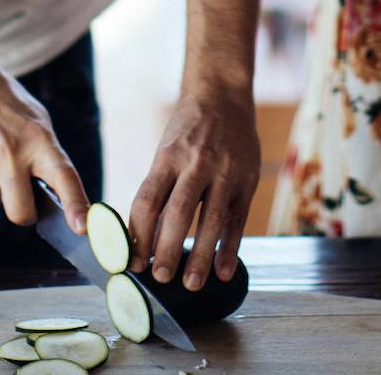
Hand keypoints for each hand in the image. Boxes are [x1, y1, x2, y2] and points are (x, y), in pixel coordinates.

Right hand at [0, 65, 88, 232]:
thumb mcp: (36, 119)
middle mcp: (10, 156)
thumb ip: (45, 154)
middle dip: (25, 213)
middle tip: (25, 200)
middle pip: (20, 213)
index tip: (83, 229)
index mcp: (38, 140)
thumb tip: (53, 193)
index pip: (63, 178)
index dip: (76, 206)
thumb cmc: (4, 99)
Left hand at [127, 87, 259, 289]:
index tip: (133, 261)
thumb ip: (160, 191)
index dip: (138, 234)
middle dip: (166, 249)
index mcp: (168, 157)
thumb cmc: (187, 130)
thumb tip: (144, 238)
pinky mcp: (247, 180)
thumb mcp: (167, 151)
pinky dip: (230, 248)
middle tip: (159, 278)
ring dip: (199, 256)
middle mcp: (196, 163)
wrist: (223, 96)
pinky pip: (238, 219)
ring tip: (190, 284)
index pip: (148, 201)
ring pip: (211, 220)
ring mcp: (225, 172)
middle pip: (178, 213)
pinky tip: (223, 271)